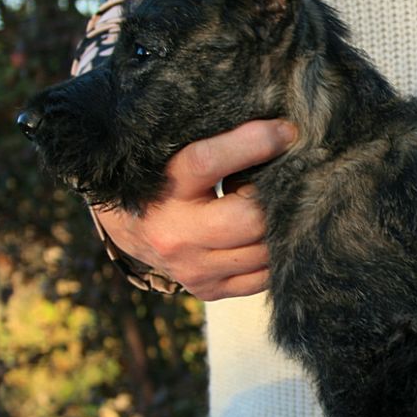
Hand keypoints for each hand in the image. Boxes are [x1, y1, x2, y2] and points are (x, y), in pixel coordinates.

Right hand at [95, 119, 297, 300]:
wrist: (129, 227)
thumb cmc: (164, 179)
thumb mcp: (175, 154)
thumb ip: (216, 143)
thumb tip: (277, 128)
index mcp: (164, 189)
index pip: (208, 161)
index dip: (254, 143)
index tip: (287, 131)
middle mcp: (175, 233)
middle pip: (247, 219)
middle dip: (275, 198)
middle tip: (283, 182)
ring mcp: (192, 268)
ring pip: (262, 251)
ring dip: (279, 226)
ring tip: (271, 207)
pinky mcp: (207, 289)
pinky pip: (262, 277)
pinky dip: (275, 255)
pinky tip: (268, 234)